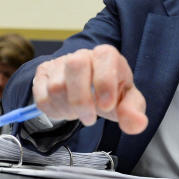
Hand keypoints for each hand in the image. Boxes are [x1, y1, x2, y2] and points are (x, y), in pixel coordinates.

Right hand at [32, 45, 147, 134]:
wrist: (88, 87)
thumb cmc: (111, 92)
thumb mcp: (127, 101)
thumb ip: (133, 111)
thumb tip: (137, 124)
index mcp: (106, 56)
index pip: (104, 57)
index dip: (105, 82)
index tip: (106, 106)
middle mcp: (82, 54)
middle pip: (75, 66)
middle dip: (81, 100)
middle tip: (89, 119)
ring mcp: (60, 63)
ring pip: (56, 86)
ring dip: (68, 109)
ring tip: (78, 113)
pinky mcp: (43, 74)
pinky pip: (42, 96)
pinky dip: (53, 111)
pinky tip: (65, 110)